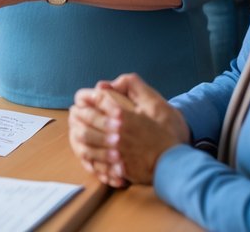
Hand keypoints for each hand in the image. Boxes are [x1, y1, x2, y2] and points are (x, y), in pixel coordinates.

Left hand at [71, 74, 189, 186]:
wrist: (175, 163)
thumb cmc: (167, 132)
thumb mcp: (156, 104)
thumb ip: (134, 87)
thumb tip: (110, 83)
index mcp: (123, 114)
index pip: (97, 99)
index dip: (86, 96)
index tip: (81, 97)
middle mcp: (115, 132)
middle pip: (87, 119)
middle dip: (77, 113)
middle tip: (74, 112)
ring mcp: (114, 150)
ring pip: (86, 140)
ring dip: (78, 133)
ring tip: (75, 130)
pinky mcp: (115, 167)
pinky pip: (94, 160)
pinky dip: (88, 155)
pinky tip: (85, 152)